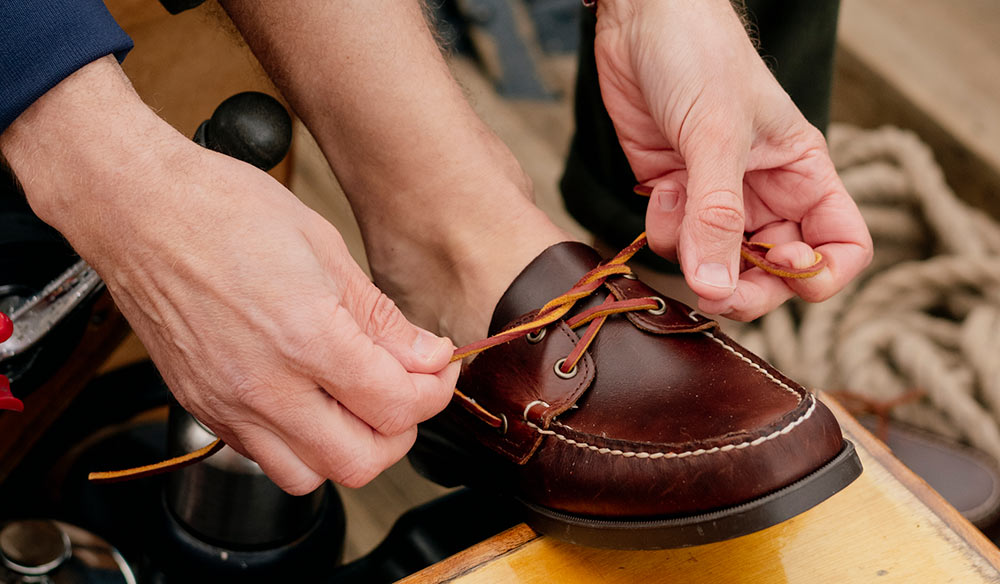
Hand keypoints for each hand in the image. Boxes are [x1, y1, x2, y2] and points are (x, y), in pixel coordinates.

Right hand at [2, 57, 459, 493]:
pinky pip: (264, 457)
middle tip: (407, 391)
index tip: (438, 368)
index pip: (397, 405)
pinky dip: (300, 446)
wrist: (138, 208)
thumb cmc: (223, 210)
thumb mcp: (325, 248)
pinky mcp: (202, 408)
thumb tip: (425, 356)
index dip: (435, 390)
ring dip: (348, 450)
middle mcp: (265, 385)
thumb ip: (381, 318)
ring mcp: (228, 404)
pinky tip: (310, 402)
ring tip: (358, 405)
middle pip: (360, 462)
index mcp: (306, 337)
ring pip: (310, 477)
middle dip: (401, 430)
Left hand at [594, 0, 871, 319]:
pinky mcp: (674, 195)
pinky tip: (657, 187)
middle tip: (714, 290)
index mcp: (803, 174)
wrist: (641, 20)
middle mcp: (765, 193)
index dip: (822, 275)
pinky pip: (674, 241)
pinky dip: (663, 228)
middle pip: (774, 273)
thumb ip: (717, 215)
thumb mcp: (717, 135)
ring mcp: (717, 198)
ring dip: (691, 249)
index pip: (840, 246)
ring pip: (717, 264)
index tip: (787, 272)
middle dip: (745, 288)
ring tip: (677, 199)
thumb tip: (716, 286)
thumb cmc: (700, 55)